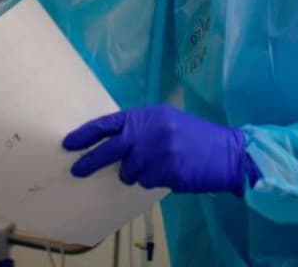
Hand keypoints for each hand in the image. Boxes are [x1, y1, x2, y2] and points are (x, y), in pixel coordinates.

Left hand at [62, 104, 258, 194]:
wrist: (228, 152)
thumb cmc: (196, 136)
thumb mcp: (167, 121)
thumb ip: (142, 128)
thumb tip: (113, 143)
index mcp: (148, 116)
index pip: (110, 123)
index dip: (87, 133)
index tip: (69, 143)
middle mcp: (150, 132)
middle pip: (110, 149)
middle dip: (91, 161)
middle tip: (77, 170)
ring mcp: (158, 152)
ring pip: (129, 171)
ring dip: (136, 173)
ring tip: (156, 166)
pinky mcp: (167, 172)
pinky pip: (146, 182)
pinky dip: (152, 180)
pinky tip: (168, 172)